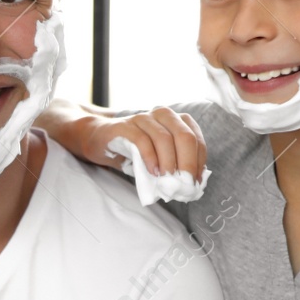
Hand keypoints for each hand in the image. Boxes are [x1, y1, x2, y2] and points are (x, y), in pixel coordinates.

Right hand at [81, 106, 205, 178]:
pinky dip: (150, 158)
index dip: (199, 162)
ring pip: (164, 138)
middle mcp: (163, 115)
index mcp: (176, 121)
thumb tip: (192, 184)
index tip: (194, 182)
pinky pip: (142, 140)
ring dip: (169, 163)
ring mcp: (143, 118)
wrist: (100, 139)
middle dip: (188, 163)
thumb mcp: (159, 157)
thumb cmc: (133, 151)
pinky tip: (152, 172)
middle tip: (184, 184)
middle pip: (184, 136)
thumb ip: (175, 165)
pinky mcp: (125, 126)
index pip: (196, 139)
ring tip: (167, 180)